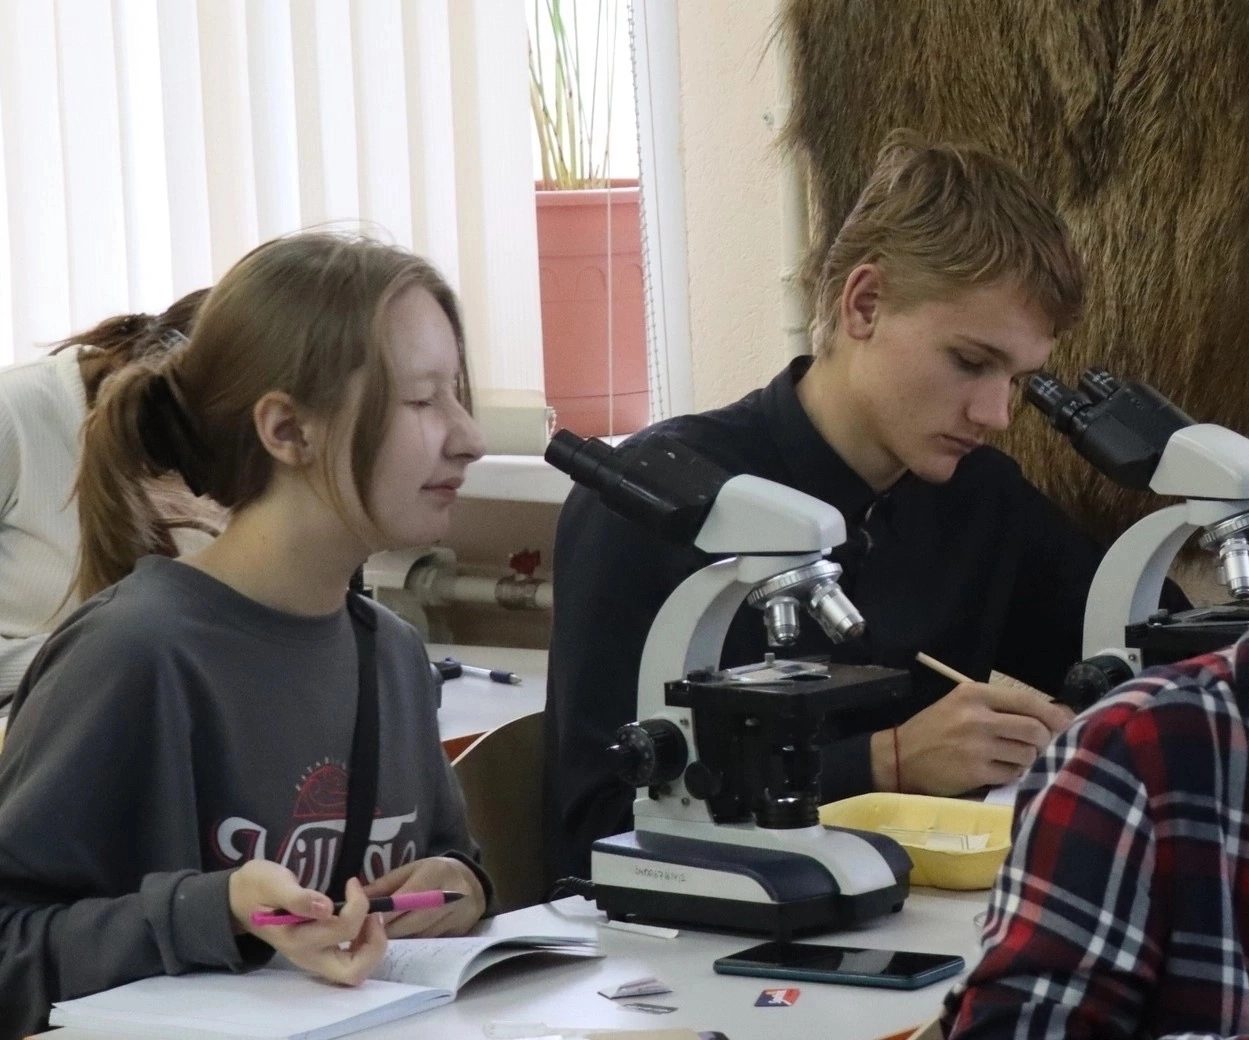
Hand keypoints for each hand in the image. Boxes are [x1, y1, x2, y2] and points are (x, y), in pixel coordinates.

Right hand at [229, 861, 385, 984]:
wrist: (240, 899)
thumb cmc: (257, 888)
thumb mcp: (272, 882)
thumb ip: (297, 897)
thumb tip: (325, 907)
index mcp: (296, 938)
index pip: (342, 930)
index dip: (357, 905)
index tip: (352, 883)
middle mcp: (308, 956)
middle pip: (353, 972)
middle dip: (375, 944)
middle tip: (373, 914)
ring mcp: (315, 958)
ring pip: (355, 971)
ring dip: (373, 946)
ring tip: (370, 917)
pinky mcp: (321, 954)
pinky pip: (352, 961)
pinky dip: (366, 945)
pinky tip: (362, 922)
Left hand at [363, 856, 486, 937]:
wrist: (473, 883)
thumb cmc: (435, 873)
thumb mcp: (411, 869)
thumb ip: (384, 885)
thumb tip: (355, 897)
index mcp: (435, 873)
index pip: (406, 898)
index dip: (384, 912)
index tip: (366, 920)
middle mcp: (449, 895)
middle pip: (411, 921)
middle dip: (388, 928)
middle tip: (370, 931)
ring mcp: (457, 916)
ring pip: (418, 935)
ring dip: (400, 936)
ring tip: (385, 933)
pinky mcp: (459, 932)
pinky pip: (429, 941)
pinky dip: (414, 940)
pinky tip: (407, 935)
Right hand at [871, 682, 1074, 794]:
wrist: (899, 758)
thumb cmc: (933, 730)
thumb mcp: (960, 705)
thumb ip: (999, 707)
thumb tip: (1051, 717)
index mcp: (973, 694)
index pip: (1027, 700)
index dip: (1053, 713)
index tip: (1066, 723)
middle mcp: (977, 717)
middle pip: (1034, 729)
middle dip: (1044, 741)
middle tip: (1039, 747)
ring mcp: (977, 746)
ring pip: (1027, 754)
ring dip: (1027, 759)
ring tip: (1012, 758)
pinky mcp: (976, 772)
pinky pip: (1013, 774)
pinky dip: (1013, 774)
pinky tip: (1000, 771)